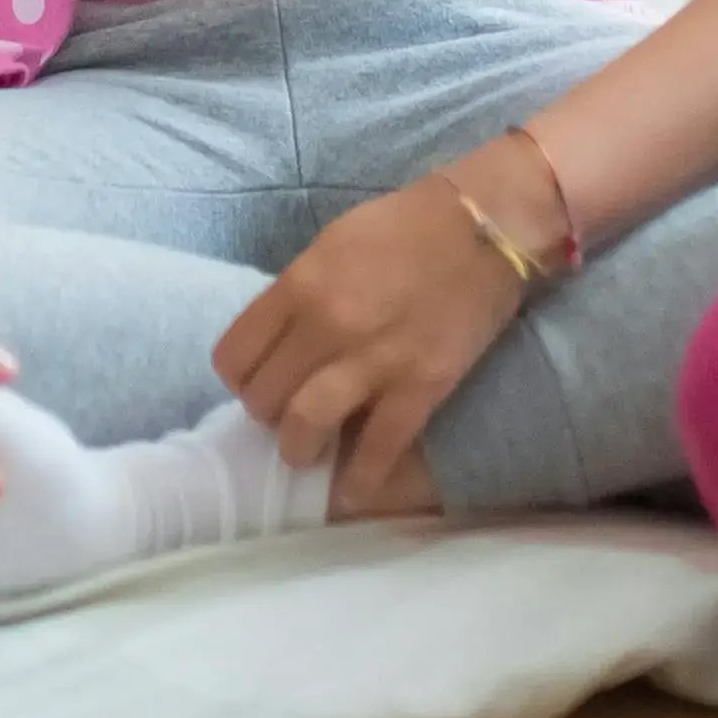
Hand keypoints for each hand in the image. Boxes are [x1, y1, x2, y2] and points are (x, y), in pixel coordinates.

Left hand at [216, 172, 532, 512]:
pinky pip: (377, 450)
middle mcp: (326, 325)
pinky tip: (352, 493)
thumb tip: (279, 341)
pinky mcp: (419, 387)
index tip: (256, 383)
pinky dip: (359, 480)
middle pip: (264, 398)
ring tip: (308, 450)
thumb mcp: (331, 245)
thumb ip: (299, 294)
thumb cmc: (405, 227)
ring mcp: (372, 360)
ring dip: (300, 448)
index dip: (240, 378)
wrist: (483, 225)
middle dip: (269, 414)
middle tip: (286, 413)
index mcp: (299, 284)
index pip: (234, 356)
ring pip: (304, 428)